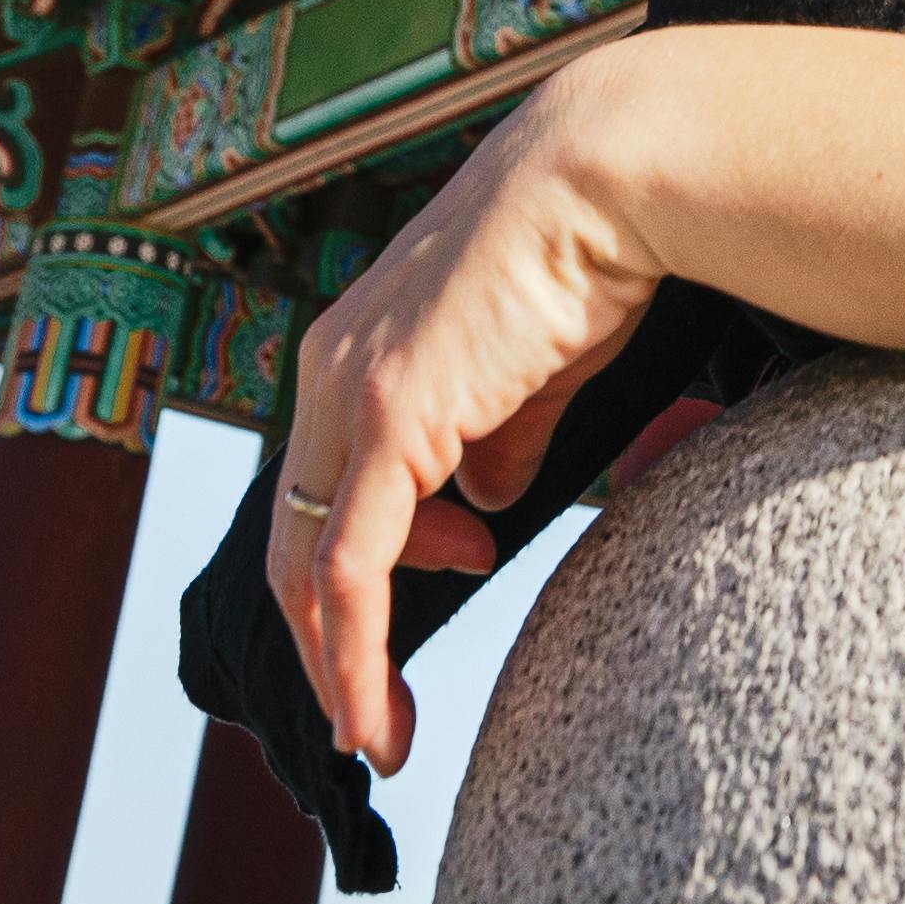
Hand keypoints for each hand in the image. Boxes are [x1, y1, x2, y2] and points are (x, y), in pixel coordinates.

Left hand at [271, 43, 671, 777]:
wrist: (608, 174)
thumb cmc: (588, 253)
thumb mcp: (533, 367)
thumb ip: (499, 435)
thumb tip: (486, 500)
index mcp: (360, 349)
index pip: (328, 483)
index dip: (359, 561)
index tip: (440, 585)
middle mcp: (332, 368)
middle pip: (297, 536)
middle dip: (327, 639)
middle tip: (373, 713)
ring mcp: (352, 393)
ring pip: (308, 568)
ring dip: (337, 667)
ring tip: (384, 729)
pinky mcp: (389, 419)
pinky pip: (349, 572)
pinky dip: (352, 660)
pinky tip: (378, 718)